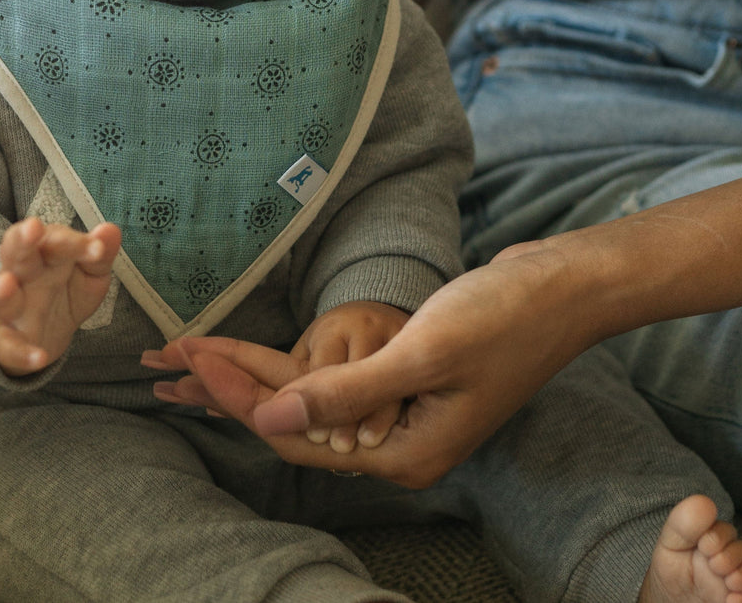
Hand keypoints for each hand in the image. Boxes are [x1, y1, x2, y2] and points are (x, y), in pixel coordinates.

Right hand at [0, 217, 120, 374]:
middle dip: (22, 240)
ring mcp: (9, 308)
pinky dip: (19, 353)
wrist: (43, 335)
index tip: (97, 248)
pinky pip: (6, 347)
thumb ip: (99, 253)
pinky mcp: (5, 341)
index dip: (73, 242)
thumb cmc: (66, 291)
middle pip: (14, 252)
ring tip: (6, 285)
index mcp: (43, 253)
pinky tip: (39, 357)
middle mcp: (21, 275)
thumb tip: (110, 230)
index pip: (53, 239)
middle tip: (33, 228)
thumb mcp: (89, 273)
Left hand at [144, 241, 595, 486]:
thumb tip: (267, 420)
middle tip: (178, 355)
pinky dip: (299, 370)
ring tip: (204, 353)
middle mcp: (399, 445)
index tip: (190, 358)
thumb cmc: (501, 317)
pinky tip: (269, 357)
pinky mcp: (410, 385)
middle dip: (237, 389)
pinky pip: (338, 387)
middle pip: (299, 425)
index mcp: (403, 454)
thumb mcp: (420, 355)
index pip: (297, 436)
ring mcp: (406, 416)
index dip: (239, 398)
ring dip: (262, 378)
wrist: (563, 288)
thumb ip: (342, 392)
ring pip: (314, 405)